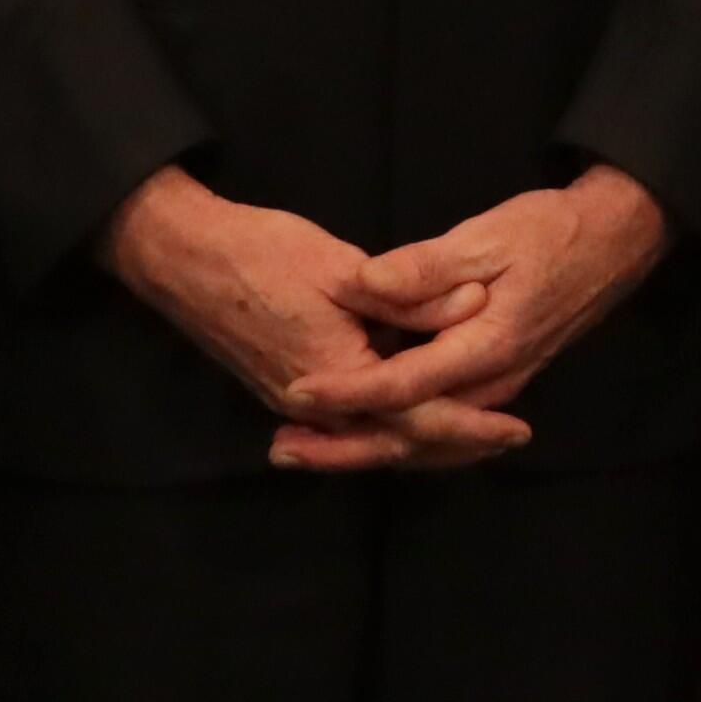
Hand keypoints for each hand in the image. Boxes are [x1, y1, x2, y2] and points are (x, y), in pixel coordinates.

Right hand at [101, 167, 532, 472]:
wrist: (183, 259)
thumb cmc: (261, 255)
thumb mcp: (341, 268)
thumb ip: (409, 294)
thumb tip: (474, 302)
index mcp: (338, 377)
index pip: (420, 420)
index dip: (472, 426)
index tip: (517, 427)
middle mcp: (317, 407)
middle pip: (398, 445)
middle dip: (455, 446)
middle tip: (506, 438)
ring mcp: (295, 403)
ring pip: (371, 440)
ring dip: (423, 440)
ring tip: (472, 433)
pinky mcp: (284, 390)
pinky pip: (348, 426)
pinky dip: (386, 427)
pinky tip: (410, 413)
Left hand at [279, 167, 674, 469]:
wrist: (614, 244)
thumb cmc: (550, 233)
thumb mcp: (488, 237)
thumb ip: (426, 267)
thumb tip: (365, 282)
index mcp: (486, 347)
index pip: (403, 384)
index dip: (347, 390)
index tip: (297, 388)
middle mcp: (491, 384)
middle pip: (410, 435)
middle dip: (343, 447)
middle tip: (282, 450)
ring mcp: (497, 390)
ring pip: (426, 440)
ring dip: (364, 448)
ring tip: (305, 447)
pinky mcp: (497, 384)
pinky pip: (441, 428)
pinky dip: (398, 437)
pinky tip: (362, 429)